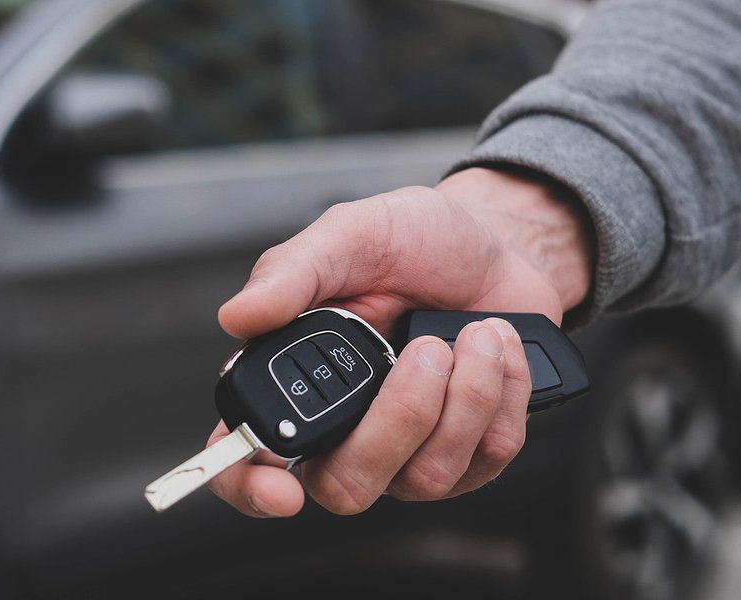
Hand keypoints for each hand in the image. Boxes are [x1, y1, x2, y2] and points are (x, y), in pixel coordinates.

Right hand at [207, 167, 594, 516]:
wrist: (495, 245)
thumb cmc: (413, 241)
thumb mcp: (349, 236)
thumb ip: (291, 275)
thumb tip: (237, 318)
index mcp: (296, 381)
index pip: (244, 458)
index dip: (249, 486)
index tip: (282, 490)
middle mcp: (346, 430)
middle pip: (347, 486)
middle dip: (398, 421)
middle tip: (427, 351)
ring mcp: (409, 454)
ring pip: (426, 477)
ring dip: (465, 395)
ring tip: (475, 332)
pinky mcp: (471, 455)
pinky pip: (486, 458)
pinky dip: (503, 391)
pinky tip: (498, 347)